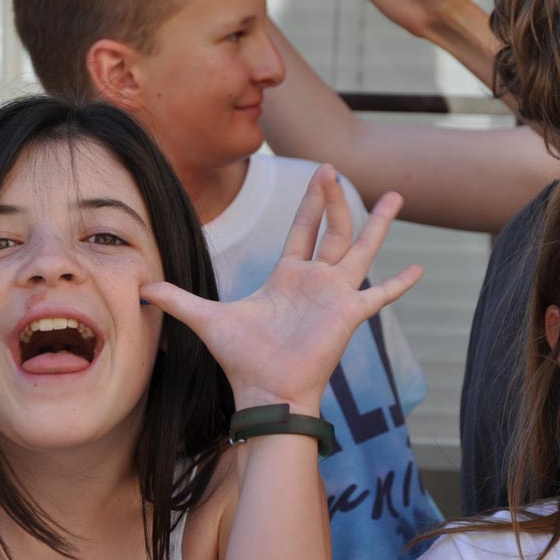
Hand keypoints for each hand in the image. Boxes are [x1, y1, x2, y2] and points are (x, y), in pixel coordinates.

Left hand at [141, 166, 421, 413]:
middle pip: (333, 229)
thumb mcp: (206, 319)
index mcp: (288, 276)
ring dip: (379, 223)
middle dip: (335, 198)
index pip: (304, 229)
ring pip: (361, 249)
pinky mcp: (349, 314)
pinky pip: (380, 295)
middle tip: (337, 168)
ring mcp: (336, 295)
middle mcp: (316, 281)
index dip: (311, 201)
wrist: (265, 391)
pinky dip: (400, 284)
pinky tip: (419, 269)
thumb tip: (141, 287)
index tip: (321, 173)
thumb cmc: (241, 359)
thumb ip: (178, 299)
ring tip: (396, 195)